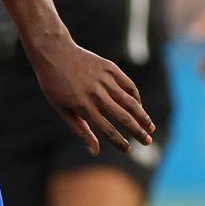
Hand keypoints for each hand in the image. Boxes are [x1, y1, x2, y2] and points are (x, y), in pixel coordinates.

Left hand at [30, 36, 154, 154]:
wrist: (54, 53)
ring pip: (130, 102)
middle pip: (123, 117)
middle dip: (137, 131)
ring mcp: (105, 80)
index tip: (128, 150)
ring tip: (150, 127)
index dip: (119, 142)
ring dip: (142, 116)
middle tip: (148, 141)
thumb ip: (80, 130)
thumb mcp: (62, 109)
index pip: (107, 130)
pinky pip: (128, 85)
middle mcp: (97, 95)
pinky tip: (139, 106)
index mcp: (83, 107)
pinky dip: (135, 97)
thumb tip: (94, 151)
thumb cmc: (54, 85)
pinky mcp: (110, 68)